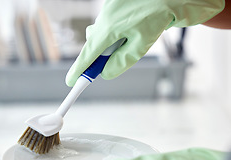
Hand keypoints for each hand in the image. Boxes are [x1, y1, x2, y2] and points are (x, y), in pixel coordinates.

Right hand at [65, 0, 223, 86]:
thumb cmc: (158, 17)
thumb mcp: (141, 45)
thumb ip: (121, 62)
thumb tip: (106, 73)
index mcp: (109, 28)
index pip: (89, 54)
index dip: (79, 70)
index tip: (71, 81)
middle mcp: (104, 17)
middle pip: (94, 44)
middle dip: (100, 56)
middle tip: (107, 65)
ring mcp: (108, 9)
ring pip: (101, 32)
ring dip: (110, 42)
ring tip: (131, 38)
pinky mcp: (112, 4)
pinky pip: (108, 22)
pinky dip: (116, 30)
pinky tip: (132, 27)